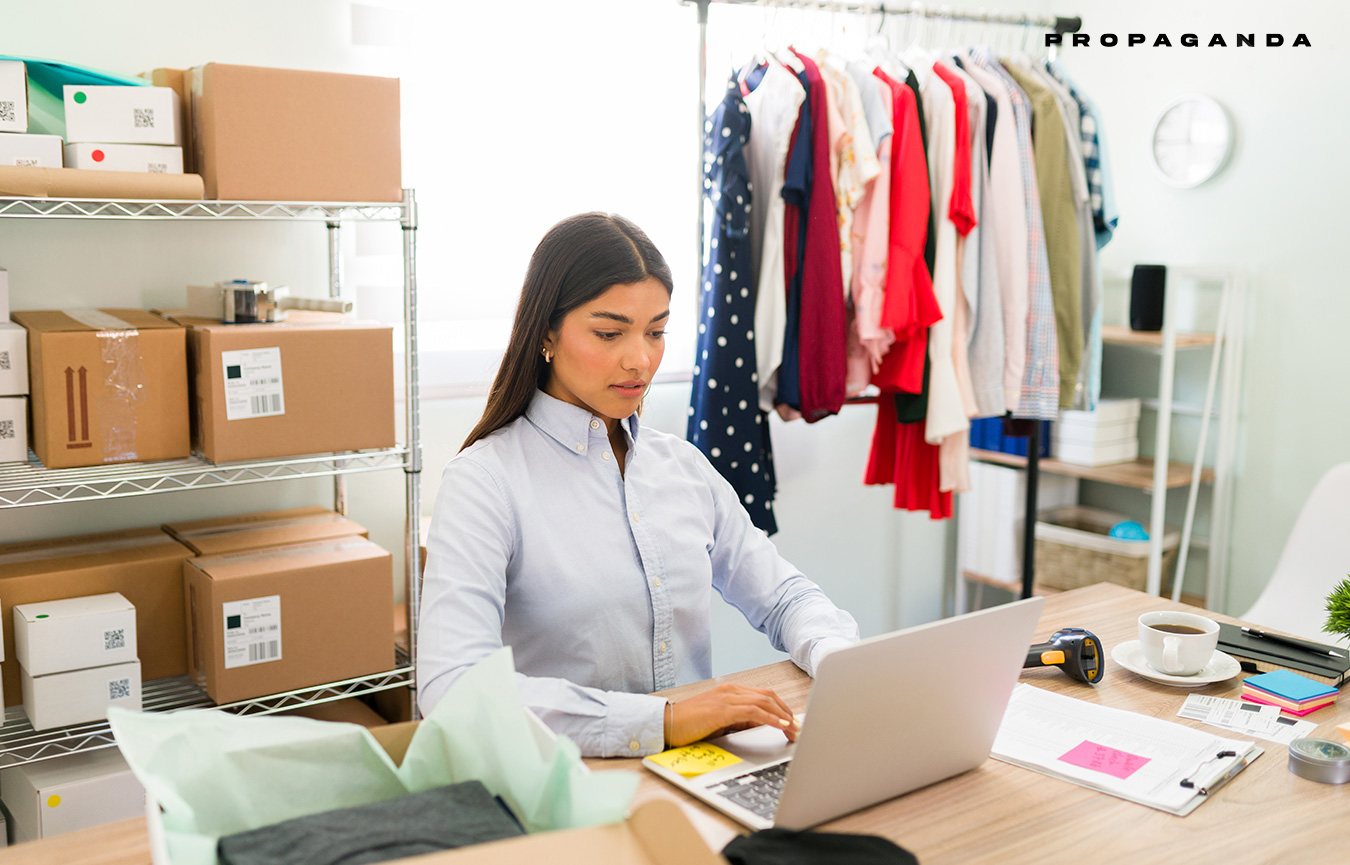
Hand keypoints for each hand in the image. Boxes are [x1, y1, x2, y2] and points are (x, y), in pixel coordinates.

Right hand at [667, 683, 798, 746]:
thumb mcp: (721, 720)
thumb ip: (739, 719)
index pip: (764, 696)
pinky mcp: (722, 709)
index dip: (782, 708)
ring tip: (793, 730)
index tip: (792, 723)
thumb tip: (760, 724)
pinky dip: (769, 718)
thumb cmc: (690, 724)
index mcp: (730, 692)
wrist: (666, 723)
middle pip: (768, 696)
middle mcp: (730, 691)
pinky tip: (780, 725)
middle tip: (797, 729)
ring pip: (764, 702)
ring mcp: (726, 698)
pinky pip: (752, 712)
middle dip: (786, 712)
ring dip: (782, 717)